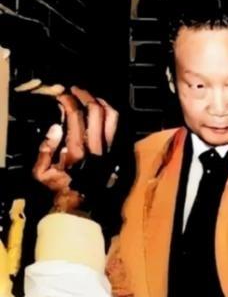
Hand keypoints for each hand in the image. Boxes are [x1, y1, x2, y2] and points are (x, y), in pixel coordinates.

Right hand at [32, 86, 117, 210]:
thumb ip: (45, 148)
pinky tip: (101, 112)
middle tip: (76, 90)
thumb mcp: (41, 172)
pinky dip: (110, 115)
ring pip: (112, 117)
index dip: (68, 99)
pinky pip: (117, 129)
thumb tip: (57, 127)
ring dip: (100, 103)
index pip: (75, 114)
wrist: (81, 205)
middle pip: (96, 111)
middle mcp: (95, 148)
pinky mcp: (117, 153)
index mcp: (76, 150)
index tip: (61, 95)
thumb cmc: (59, 188)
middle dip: (85, 95)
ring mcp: (109, 150)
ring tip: (90, 98)